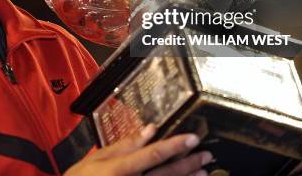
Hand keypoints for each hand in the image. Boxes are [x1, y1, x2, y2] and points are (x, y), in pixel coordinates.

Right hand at [65, 124, 212, 175]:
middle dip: (188, 164)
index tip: (193, 138)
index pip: (153, 154)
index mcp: (119, 169)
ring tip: (203, 172)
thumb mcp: (95, 160)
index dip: (175, 145)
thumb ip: (123, 145)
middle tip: (206, 155)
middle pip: (166, 174)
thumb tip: (149, 129)